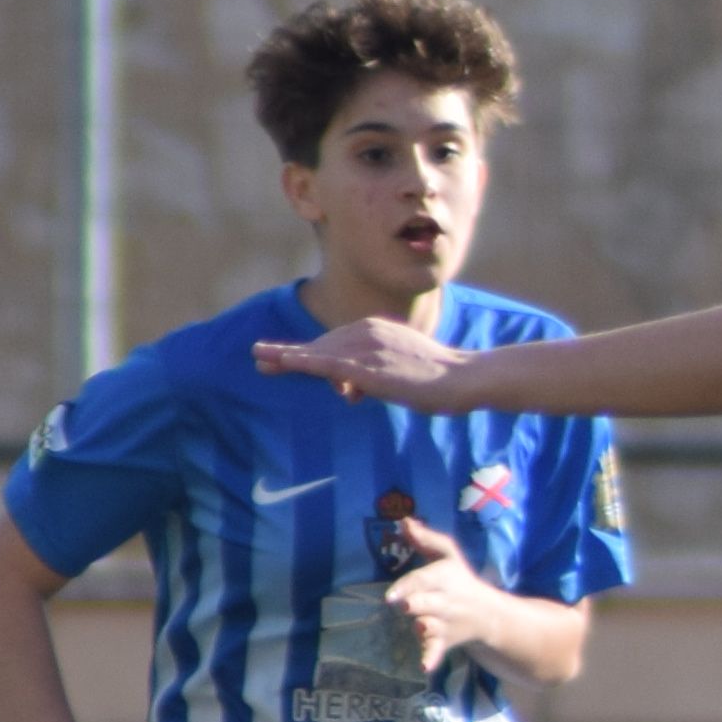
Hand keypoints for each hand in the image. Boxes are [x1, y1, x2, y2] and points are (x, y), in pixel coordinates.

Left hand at [260, 314, 467, 405]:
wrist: (463, 378)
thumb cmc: (439, 379)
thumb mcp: (400, 373)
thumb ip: (371, 377)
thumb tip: (349, 392)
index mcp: (377, 329)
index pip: (336, 343)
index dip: (311, 354)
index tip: (282, 357)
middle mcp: (367, 332)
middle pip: (322, 345)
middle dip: (290, 353)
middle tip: (258, 356)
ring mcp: (366, 348)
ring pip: (319, 352)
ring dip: (287, 356)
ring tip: (260, 359)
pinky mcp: (367, 366)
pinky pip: (325, 363)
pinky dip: (301, 362)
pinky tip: (281, 362)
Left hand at [379, 524, 525, 667]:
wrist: (489, 615)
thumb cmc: (459, 580)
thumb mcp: (447, 556)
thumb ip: (425, 539)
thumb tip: (403, 520)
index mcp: (442, 577)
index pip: (424, 579)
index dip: (408, 585)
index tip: (392, 593)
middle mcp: (444, 601)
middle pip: (427, 602)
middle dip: (415, 604)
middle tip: (401, 605)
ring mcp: (444, 623)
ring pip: (430, 626)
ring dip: (424, 628)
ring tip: (418, 627)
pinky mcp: (444, 641)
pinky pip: (436, 651)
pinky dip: (431, 659)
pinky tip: (424, 668)